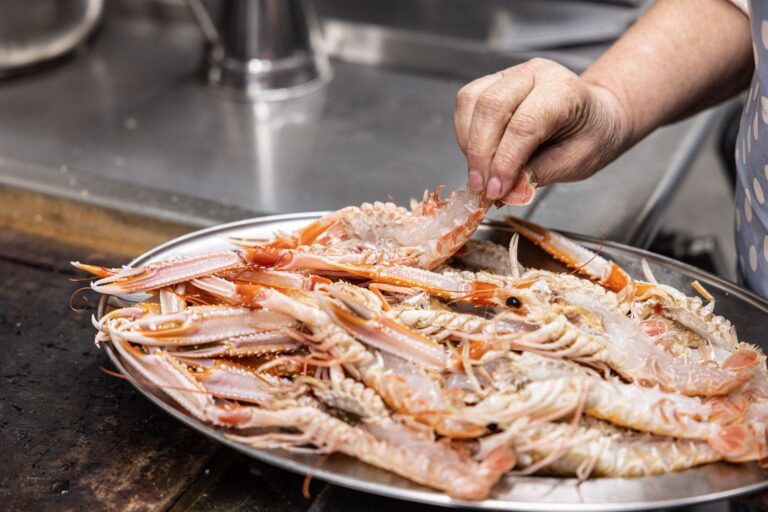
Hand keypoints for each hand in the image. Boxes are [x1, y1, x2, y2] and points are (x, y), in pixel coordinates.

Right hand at [454, 58, 633, 203]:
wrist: (595, 116)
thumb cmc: (590, 137)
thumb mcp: (576, 163)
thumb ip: (538, 175)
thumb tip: (505, 192)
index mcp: (564, 90)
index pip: (524, 125)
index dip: (505, 161)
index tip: (496, 191)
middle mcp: (535, 73)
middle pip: (491, 108)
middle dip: (480, 154)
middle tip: (482, 188)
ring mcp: (510, 74)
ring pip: (472, 102)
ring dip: (468, 143)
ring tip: (480, 174)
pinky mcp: (493, 82)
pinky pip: (466, 102)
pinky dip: (465, 133)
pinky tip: (477, 155)